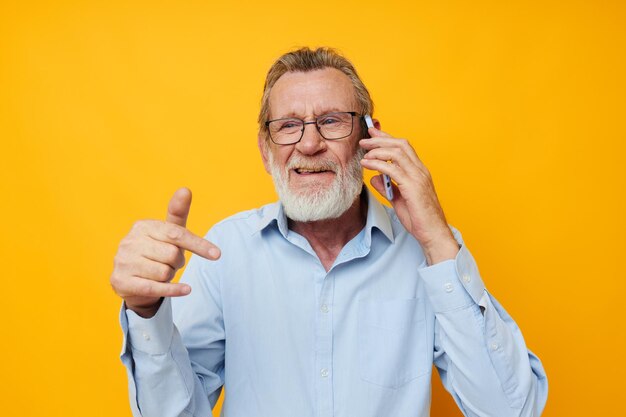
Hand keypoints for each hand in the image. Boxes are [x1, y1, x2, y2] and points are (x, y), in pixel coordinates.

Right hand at [110, 188, 220, 316]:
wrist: (132, 280)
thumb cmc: (156, 252)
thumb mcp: (168, 233)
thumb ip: (177, 213)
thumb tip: (186, 189)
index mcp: (142, 226)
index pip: (176, 234)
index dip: (198, 245)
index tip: (217, 254)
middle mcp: (129, 242)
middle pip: (171, 255)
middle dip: (177, 262)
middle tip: (171, 263)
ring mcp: (123, 262)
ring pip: (164, 273)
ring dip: (170, 276)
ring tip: (162, 272)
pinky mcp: (121, 281)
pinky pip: (155, 288)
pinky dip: (174, 290)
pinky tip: (186, 290)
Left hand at [359, 127, 458, 264]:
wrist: (433, 233)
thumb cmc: (419, 218)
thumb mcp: (398, 199)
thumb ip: (387, 187)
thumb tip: (375, 177)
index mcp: (419, 172)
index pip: (404, 147)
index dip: (387, 137)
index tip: (373, 133)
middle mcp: (420, 171)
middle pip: (400, 144)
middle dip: (380, 138)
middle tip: (364, 138)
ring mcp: (418, 177)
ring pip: (396, 152)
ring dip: (377, 148)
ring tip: (364, 150)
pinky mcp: (413, 187)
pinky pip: (392, 169)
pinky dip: (377, 163)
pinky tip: (367, 164)